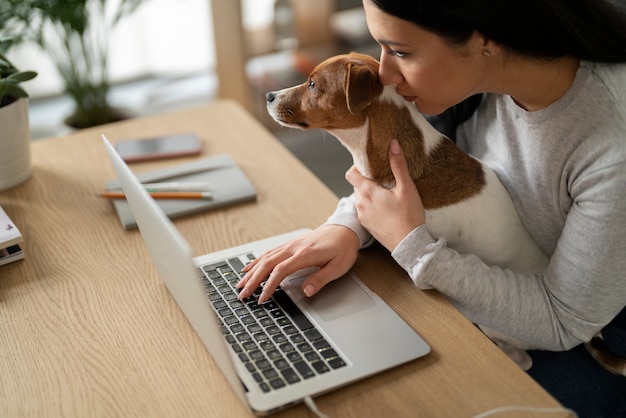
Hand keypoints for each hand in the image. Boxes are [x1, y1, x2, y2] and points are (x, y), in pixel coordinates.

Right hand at [236, 224, 359, 302]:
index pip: (281, 270)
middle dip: (253, 280)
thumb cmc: (343, 248)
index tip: (262, 298)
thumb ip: (321, 279)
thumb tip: (306, 291)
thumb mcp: (338, 267)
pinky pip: (269, 253)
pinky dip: (257, 261)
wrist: (344, 229)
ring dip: (252, 272)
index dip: (269, 285)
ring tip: (241, 284)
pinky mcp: (290, 245)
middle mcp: (294, 248)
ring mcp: (290, 245)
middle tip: (242, 294)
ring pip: (265, 258)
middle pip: (267, 264)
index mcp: (305, 254)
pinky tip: (249, 267)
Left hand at [346, 139, 424, 250]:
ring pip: (360, 198)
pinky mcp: (367, 226)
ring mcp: (362, 216)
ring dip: (369, 194)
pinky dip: (371, 206)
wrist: (409, 244)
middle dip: (367, 180)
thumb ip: (398, 165)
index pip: (351, 174)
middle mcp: (360, 203)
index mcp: (367, 192)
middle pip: (357, 185)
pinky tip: (386, 208)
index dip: (358, 167)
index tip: (371, 165)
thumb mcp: (406, 187)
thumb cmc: (409, 216)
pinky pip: (364, 210)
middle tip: (384, 179)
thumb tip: (393, 144)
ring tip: (386, 194)